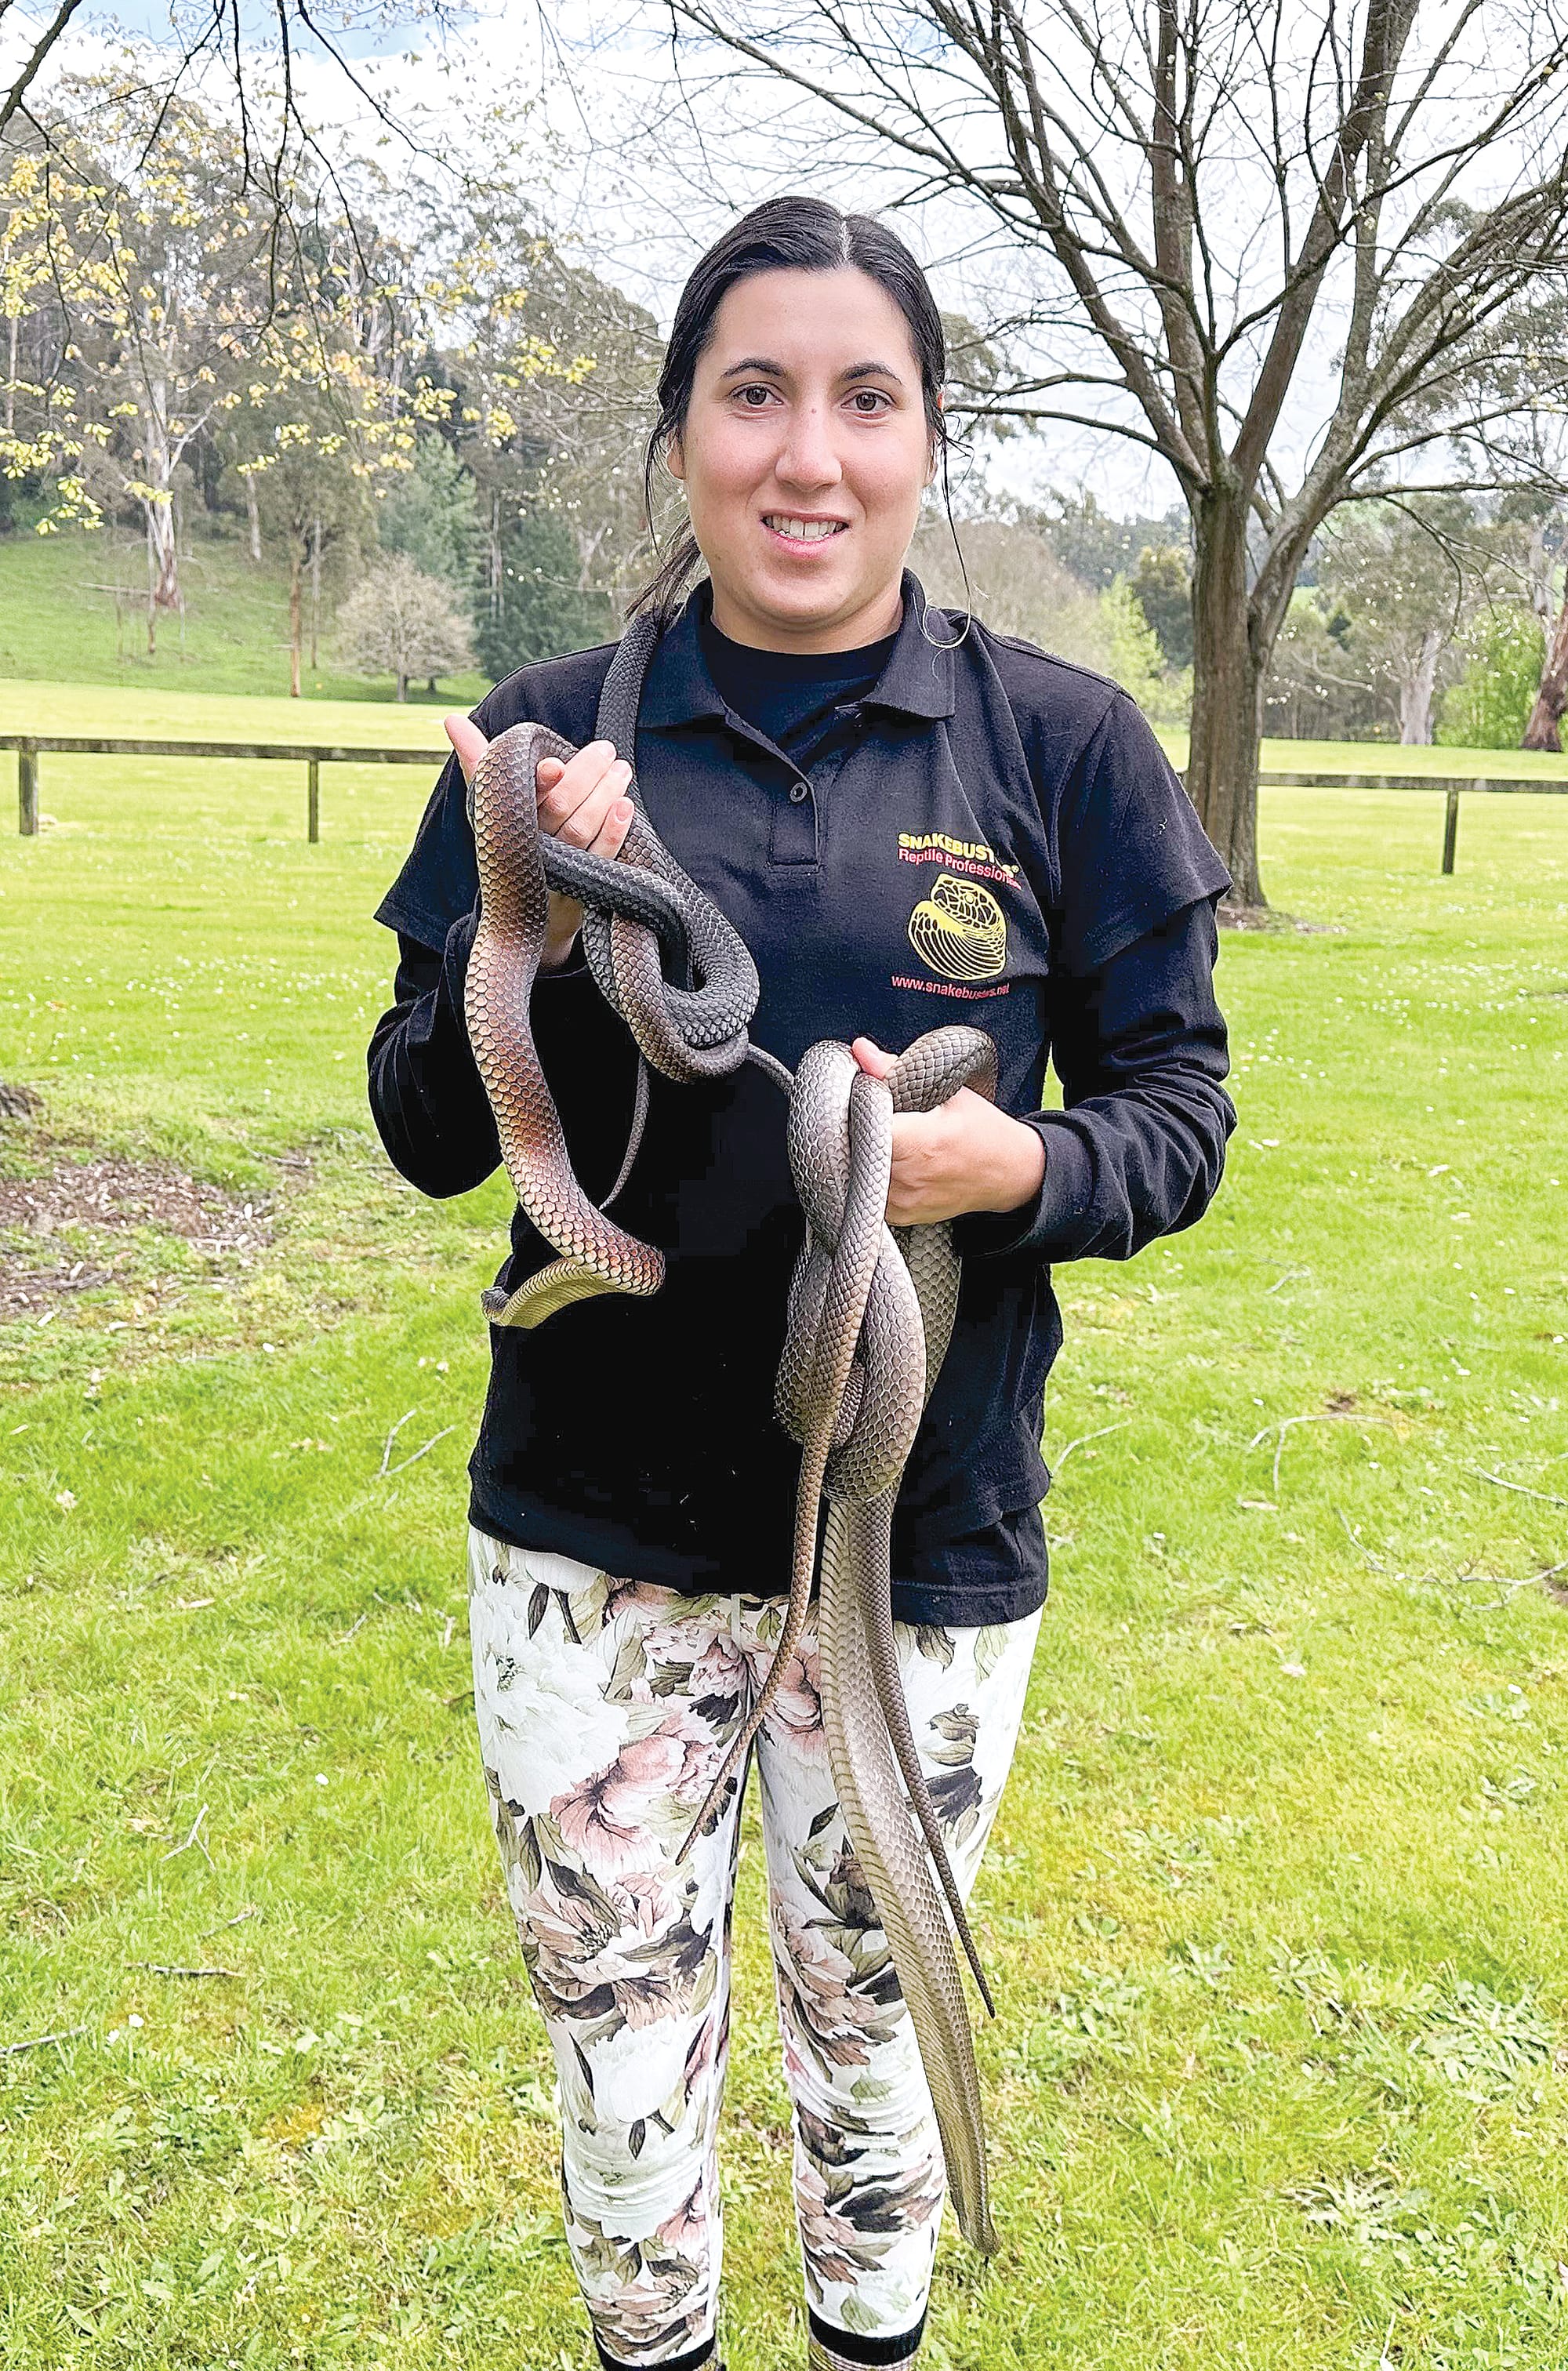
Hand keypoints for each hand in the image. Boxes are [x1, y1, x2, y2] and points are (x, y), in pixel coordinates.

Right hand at [445, 715, 635, 971]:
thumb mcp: (491, 806)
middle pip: (560, 809)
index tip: (556, 765)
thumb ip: (477, 759)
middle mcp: (528, 848)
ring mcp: (555, 871)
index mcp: (505, 823)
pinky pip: (600, 858)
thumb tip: (452, 718)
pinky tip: (625, 807)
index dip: (541, 781)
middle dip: (586, 776)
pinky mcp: (579, 889)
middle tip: (606, 751)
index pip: (522, 798)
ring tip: (621, 770)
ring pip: (582, 830)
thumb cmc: (513, 844)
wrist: (526, 913)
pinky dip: (614, 832)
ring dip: (605, 797)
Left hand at [851, 1037, 1045, 1225]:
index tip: (856, 1100)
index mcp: (920, 1143)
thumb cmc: (982, 1130)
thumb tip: (860, 1050)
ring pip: (857, 1171)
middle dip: (854, 1130)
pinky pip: (868, 1190)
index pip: (863, 1126)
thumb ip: (895, 1071)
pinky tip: (888, 1160)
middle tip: (867, 1117)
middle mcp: (909, 1178)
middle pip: (853, 1149)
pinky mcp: (900, 1216)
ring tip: (880, 1139)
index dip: (852, 1111)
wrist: (1008, 1173)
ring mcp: (902, 1202)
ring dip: (859, 1152)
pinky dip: (871, 1173)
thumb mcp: (947, 1092)